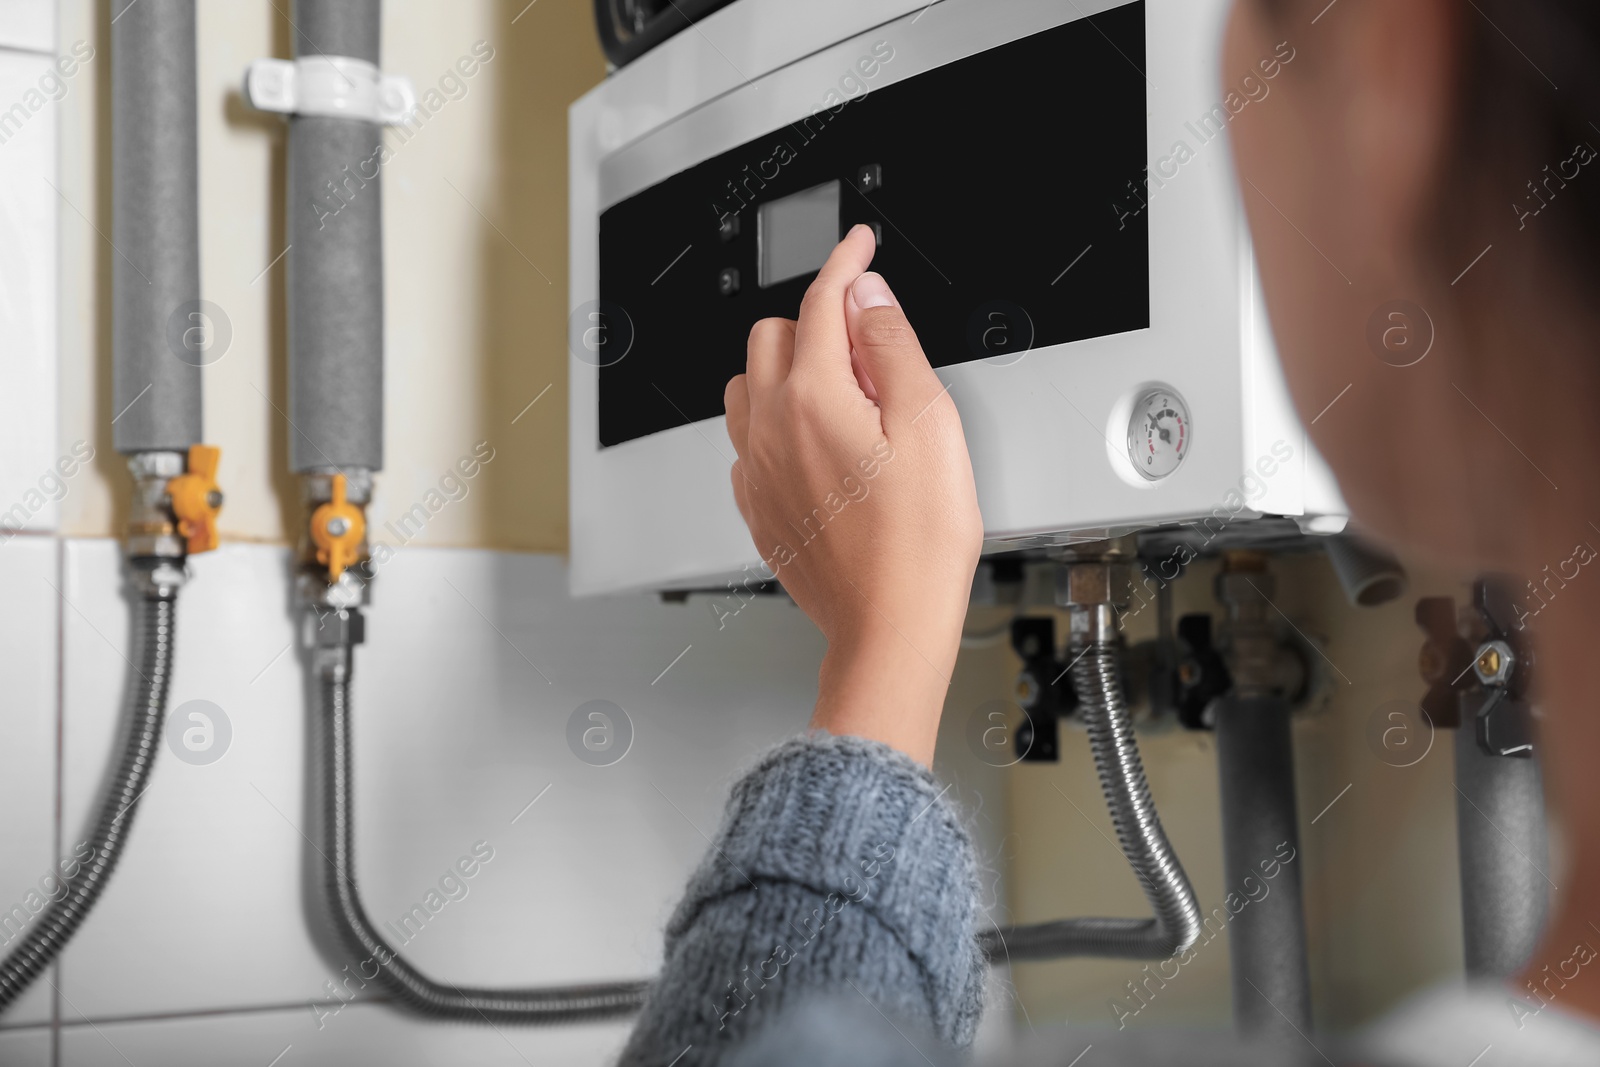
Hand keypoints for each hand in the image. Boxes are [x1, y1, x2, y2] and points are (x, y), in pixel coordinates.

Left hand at [723, 225, 982, 764]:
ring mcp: (757, 469)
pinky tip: (823, 445)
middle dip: (818, 322)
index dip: (845, 262)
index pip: (823, 302)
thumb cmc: (917, 541)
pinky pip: (750, 438)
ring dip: (788, 370)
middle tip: (873, 351)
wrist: (890, 625)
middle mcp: (770, 428)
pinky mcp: (759, 505)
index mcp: (813, 397)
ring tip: (845, 398)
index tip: (858, 245)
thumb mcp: (930, 423)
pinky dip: (778, 421)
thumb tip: (867, 297)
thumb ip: (892, 346)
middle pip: (774, 335)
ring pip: (750, 385)